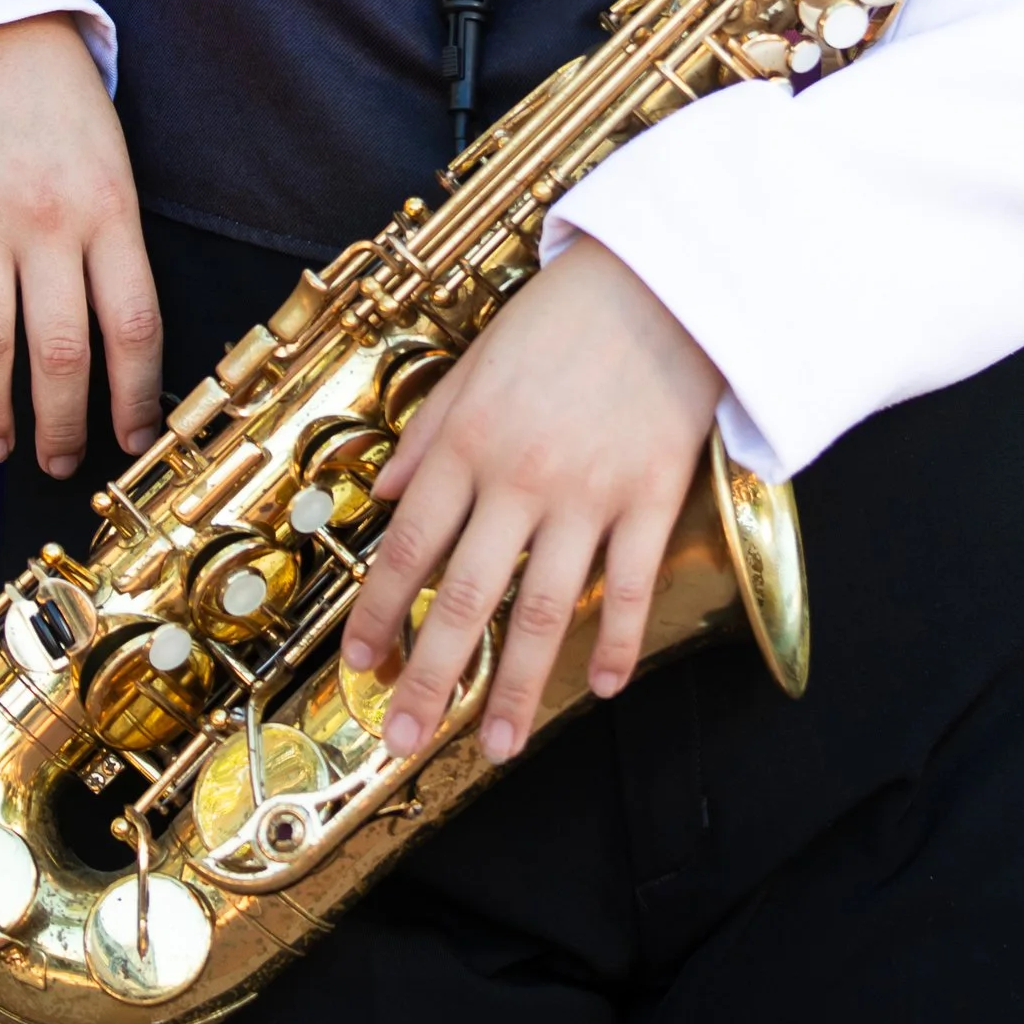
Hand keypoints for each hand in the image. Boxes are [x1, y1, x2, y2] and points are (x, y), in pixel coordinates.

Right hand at [0, 15, 161, 475]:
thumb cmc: (65, 115)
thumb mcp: (115, 171)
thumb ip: (114, 251)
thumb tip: (121, 356)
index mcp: (110, 209)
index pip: (132, 325)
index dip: (135, 396)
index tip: (132, 440)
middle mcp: (47, 218)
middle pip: (58, 352)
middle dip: (60, 425)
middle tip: (58, 463)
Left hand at [341, 239, 722, 767]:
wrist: (663, 279)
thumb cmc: (566, 313)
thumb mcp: (477, 359)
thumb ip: (428, 432)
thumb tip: (382, 493)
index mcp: (468, 443)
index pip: (408, 546)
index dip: (378, 613)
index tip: (360, 665)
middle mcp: (520, 478)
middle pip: (465, 598)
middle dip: (431, 678)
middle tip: (407, 737)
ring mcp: (589, 493)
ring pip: (544, 611)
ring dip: (519, 687)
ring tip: (501, 745)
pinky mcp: (652, 497)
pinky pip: (630, 587)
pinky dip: (617, 643)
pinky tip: (602, 688)